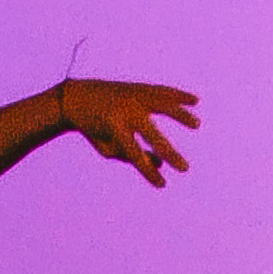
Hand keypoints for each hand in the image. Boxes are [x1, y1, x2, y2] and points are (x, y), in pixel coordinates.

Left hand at [59, 80, 199, 187]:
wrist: (75, 97)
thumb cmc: (93, 129)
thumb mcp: (106, 148)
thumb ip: (132, 157)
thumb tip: (161, 162)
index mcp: (112, 126)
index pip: (135, 154)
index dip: (148, 172)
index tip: (162, 185)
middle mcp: (124, 110)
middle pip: (151, 133)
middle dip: (169, 153)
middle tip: (185, 169)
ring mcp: (131, 96)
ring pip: (160, 105)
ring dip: (180, 115)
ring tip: (196, 124)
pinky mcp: (136, 88)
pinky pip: (160, 92)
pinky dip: (177, 95)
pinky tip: (195, 100)